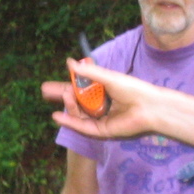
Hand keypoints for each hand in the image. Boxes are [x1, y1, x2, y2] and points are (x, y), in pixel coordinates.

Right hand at [41, 59, 193, 145]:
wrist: (149, 106)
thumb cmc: (133, 89)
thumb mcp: (107, 78)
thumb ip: (88, 72)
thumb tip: (69, 62)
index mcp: (102, 92)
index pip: (79, 90)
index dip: (64, 87)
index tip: (49, 85)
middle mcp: (100, 106)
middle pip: (76, 102)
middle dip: (60, 97)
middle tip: (44, 91)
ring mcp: (100, 119)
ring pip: (78, 114)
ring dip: (69, 105)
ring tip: (64, 95)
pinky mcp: (102, 131)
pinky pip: (83, 127)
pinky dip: (70, 121)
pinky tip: (58, 116)